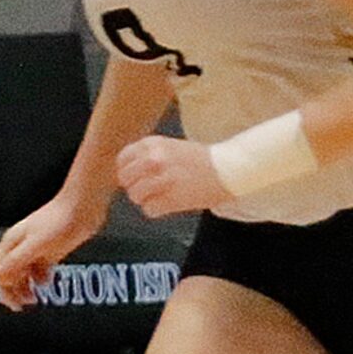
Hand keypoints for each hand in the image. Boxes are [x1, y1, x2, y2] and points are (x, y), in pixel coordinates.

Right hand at [0, 193, 105, 308]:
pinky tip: (47, 282)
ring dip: (26, 287)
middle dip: (12, 291)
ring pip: (23, 273)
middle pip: (8, 274)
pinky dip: (40, 279)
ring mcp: (36, 248)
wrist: (83, 207)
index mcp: (12, 243)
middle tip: (21, 305)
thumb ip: (16, 260)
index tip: (12, 302)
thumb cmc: (60, 218)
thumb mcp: (35, 244)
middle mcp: (21, 246)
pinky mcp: (51, 250)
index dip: (2, 288)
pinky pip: (39, 269)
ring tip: (33, 298)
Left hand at [113, 134, 229, 214]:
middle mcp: (155, 159)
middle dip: (134, 186)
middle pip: (125, 179)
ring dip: (146, 199)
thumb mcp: (170, 147)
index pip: (123, 160)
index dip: (127, 171)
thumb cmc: (200, 160)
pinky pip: (149, 209)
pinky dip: (156, 210)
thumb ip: (148, 156)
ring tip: (161, 196)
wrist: (229, 168)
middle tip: (149, 190)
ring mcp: (163, 178)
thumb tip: (125, 173)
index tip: (136, 177)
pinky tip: (169, 203)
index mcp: (153, 144)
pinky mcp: (172, 197)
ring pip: (135, 195)